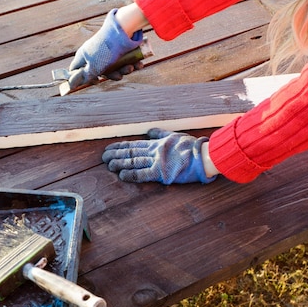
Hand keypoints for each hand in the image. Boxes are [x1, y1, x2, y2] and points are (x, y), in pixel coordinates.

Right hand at [67, 9, 143, 89]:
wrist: (123, 28)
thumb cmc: (105, 50)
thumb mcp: (94, 66)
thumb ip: (85, 76)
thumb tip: (72, 85)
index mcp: (84, 55)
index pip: (77, 69)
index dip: (84, 78)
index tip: (95, 81)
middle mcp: (95, 53)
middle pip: (101, 70)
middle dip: (113, 75)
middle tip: (120, 76)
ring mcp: (107, 50)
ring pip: (115, 66)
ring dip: (125, 69)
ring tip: (133, 67)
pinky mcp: (118, 47)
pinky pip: (123, 59)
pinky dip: (132, 62)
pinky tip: (139, 64)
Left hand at [102, 128, 216, 184]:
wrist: (204, 156)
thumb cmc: (192, 147)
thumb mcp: (174, 135)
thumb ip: (160, 133)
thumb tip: (149, 131)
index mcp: (156, 144)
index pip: (134, 145)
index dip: (119, 146)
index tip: (108, 148)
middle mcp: (154, 151)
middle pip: (130, 152)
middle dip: (115, 155)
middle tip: (103, 157)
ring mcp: (157, 161)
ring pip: (133, 161)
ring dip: (120, 164)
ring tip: (108, 165)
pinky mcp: (162, 172)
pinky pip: (143, 174)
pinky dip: (132, 174)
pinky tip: (122, 175)